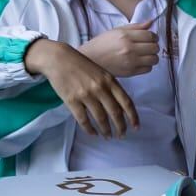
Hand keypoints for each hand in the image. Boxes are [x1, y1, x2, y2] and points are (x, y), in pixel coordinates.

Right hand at [25, 39, 139, 138]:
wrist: (59, 59)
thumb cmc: (81, 65)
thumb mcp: (102, 73)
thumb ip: (111, 88)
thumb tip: (121, 107)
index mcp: (110, 81)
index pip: (126, 102)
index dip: (133, 117)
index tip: (136, 127)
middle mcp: (100, 89)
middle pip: (115, 113)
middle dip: (120, 127)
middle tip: (122, 136)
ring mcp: (86, 95)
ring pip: (100, 118)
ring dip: (106, 130)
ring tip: (108, 136)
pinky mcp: (72, 100)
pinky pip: (83, 120)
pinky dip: (89, 129)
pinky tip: (93, 133)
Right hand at [78, 20, 159, 76]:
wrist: (90, 59)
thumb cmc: (102, 43)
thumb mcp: (116, 30)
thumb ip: (135, 27)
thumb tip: (151, 22)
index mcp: (125, 36)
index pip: (150, 35)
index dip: (153, 36)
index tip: (150, 38)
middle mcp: (129, 48)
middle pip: (154, 47)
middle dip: (153, 46)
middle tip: (148, 46)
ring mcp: (131, 61)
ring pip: (154, 59)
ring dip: (152, 56)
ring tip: (145, 55)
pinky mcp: (130, 72)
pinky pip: (148, 69)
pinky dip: (147, 65)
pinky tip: (140, 62)